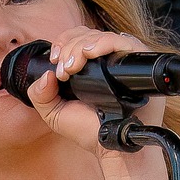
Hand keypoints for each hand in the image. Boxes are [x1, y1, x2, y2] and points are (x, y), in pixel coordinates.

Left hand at [24, 25, 167, 155]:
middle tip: (63, 71)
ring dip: (81, 46)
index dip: (63, 42)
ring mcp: (124, 60)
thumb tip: (45, 75)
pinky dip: (103, 43)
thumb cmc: (88, 131)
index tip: (54, 60)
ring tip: (71, 67)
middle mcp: (108, 60)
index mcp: (89, 66)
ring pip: (102, 36)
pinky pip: (124, 42)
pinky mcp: (139, 62)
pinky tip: (90, 54)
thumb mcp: (54, 114)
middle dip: (69, 47)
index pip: (77, 37)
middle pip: (87, 34)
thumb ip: (39, 95)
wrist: (112, 146)